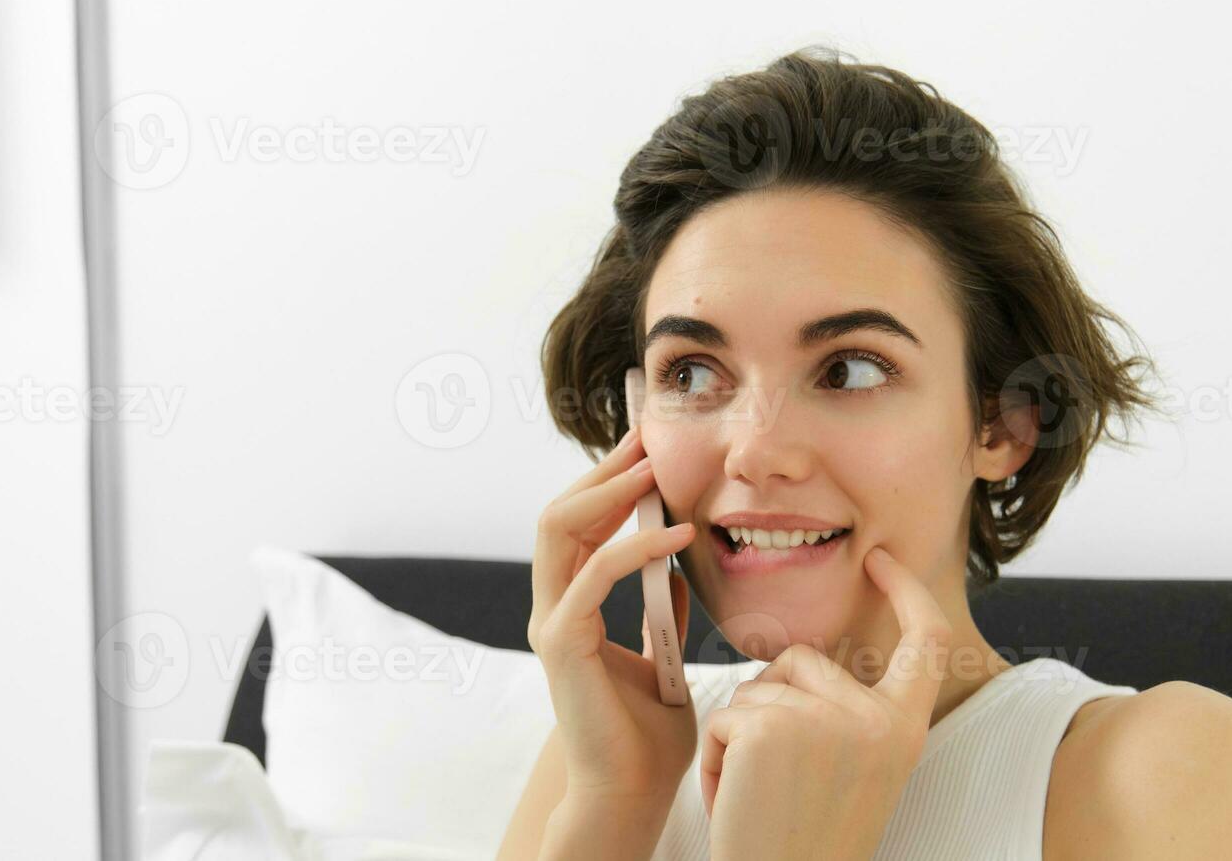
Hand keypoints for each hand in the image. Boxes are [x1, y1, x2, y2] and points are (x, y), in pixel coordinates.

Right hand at [529, 425, 699, 806]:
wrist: (633, 793)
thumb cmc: (648, 737)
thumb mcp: (664, 658)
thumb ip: (660, 614)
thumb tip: (676, 572)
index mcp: (571, 611)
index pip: (577, 527)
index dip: (607, 483)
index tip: (646, 448)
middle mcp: (552, 611)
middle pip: (558, 514)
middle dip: (603, 471)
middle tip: (646, 438)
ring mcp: (551, 625)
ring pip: (559, 530)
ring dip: (608, 492)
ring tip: (654, 470)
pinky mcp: (563, 644)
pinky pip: (596, 575)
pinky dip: (637, 547)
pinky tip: (679, 536)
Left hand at [698, 547, 951, 860]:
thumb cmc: (808, 843)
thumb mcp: (856, 772)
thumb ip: (848, 715)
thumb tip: (802, 662)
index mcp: (906, 729)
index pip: (924, 639)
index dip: (906, 592)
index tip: (881, 559)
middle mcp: (876, 720)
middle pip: (804, 660)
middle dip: (772, 703)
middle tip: (775, 779)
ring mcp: (824, 721)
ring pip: (756, 689)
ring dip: (739, 737)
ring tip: (756, 798)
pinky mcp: (768, 730)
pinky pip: (724, 716)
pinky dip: (715, 759)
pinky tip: (734, 803)